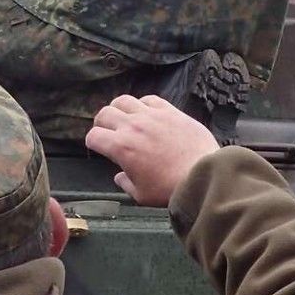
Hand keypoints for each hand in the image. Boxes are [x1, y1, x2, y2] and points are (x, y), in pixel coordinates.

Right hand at [83, 95, 220, 205]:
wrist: (201, 174)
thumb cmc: (169, 188)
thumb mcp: (141, 194)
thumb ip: (125, 183)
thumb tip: (119, 176)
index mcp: (121, 147)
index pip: (94, 136)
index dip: (93, 143)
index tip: (98, 147)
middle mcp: (132, 127)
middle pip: (104, 113)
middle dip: (101, 123)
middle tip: (107, 131)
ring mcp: (151, 116)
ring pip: (124, 100)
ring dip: (119, 109)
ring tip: (124, 118)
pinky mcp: (170, 111)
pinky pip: (150, 99)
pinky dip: (143, 104)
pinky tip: (147, 113)